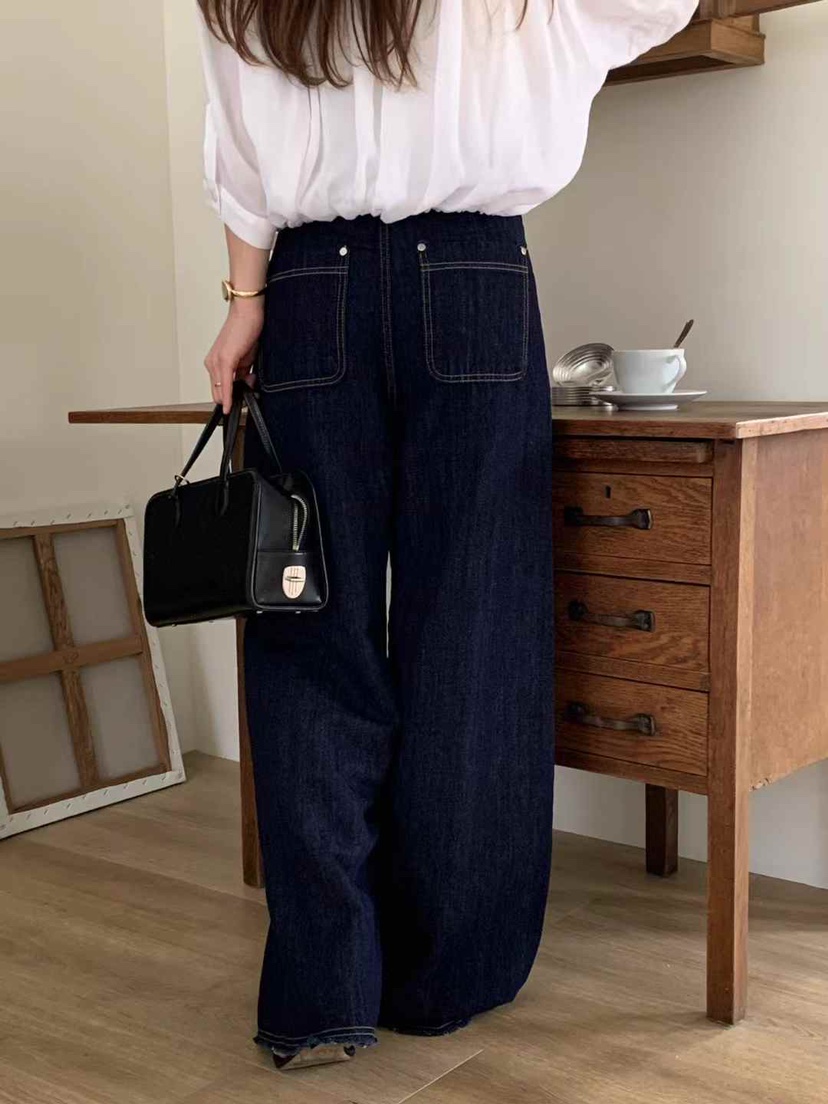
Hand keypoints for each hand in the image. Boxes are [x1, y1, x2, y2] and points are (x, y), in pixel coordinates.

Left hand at [204, 298, 263, 413]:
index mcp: (215, 362)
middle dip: (233, 399)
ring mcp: (216, 362)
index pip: (219, 388)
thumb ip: (244, 374)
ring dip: (234, 397)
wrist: (248, 311)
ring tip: (251, 387)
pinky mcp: (224, 360)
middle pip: (218, 393)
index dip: (229, 398)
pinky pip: (225, 385)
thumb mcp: (246, 358)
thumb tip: (247, 386)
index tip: (239, 404)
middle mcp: (212, 363)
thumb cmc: (247, 330)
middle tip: (249, 395)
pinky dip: (227, 397)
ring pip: (220, 391)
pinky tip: (230, 406)